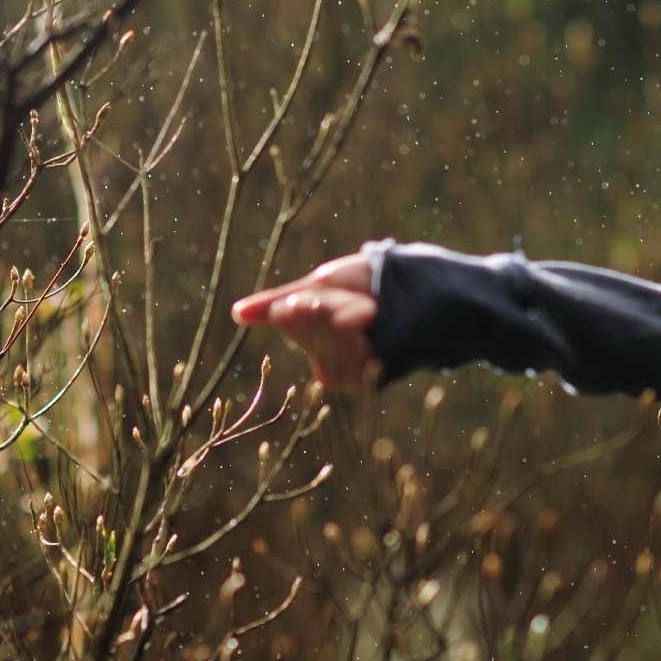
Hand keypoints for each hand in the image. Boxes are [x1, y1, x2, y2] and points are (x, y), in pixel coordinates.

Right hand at [232, 254, 379, 392]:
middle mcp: (325, 359)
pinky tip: (369, 317)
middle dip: (328, 302)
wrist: (423, 290)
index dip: (303, 296)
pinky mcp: (369, 376)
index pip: (287, 313)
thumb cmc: (372, 285)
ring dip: (347, 309)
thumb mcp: (322, 287)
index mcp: (310, 338)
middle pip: (306, 322)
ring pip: (327, 333)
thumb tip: (236, 314)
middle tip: (358, 299)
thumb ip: (281, 305)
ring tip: (370, 307)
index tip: (322, 292)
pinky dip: (357, 324)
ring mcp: (347, 370)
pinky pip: (345, 347)